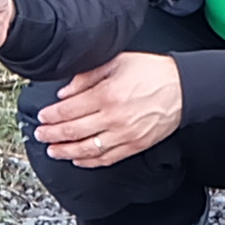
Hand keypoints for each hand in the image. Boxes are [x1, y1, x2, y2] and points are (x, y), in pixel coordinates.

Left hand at [33, 49, 186, 169]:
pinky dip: (89, 162)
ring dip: (65, 151)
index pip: (68, 110)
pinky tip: (77, 159)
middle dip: (52, 134)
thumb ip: (87, 75)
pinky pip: (107, 159)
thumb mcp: (116, 62)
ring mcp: (124, 135)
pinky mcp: (134, 146)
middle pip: (73, 131)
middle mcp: (113, 118)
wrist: (184, 88)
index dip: (51, 116)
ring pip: (87, 149)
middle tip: (40, 134)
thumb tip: (65, 91)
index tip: (42, 117)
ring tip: (52, 150)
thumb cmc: (152, 72)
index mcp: (107, 95)